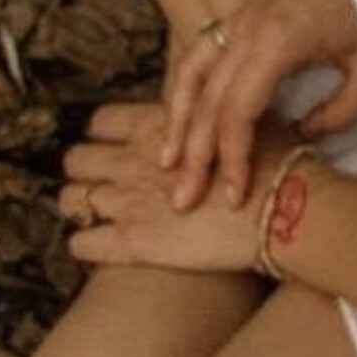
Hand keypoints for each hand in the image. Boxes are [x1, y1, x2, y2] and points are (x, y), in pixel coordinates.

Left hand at [59, 103, 303, 274]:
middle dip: (85, 168)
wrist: (286, 208)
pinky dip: (86, 243)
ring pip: (71, 199)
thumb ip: (207, 116)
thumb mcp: (240, 119)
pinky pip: (82, 243)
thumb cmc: (273, 160)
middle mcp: (134, 159)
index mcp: (158, 125)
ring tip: (103, 212)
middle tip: (107, 179)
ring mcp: (129, 202)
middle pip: (76, 158)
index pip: (102, 121)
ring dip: (81, 204)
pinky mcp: (132, 243)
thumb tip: (205, 113)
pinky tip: (100, 244)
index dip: (106, 133)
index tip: (119, 144)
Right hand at [163, 0, 356, 209]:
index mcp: (277, 41)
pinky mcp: (247, 5)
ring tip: (166, 161)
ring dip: (177, 118)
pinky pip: (203, 49)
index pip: (237, 112)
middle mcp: (248, 25)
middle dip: (194, 153)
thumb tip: (299, 137)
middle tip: (183, 200)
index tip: (231, 197)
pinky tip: (183, 112)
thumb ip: (338, 113)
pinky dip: (186, 84)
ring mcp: (242, 11)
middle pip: (207, 98)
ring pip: (193, 70)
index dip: (231, 158)